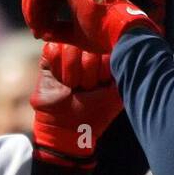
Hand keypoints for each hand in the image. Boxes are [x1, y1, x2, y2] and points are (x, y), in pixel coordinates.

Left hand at [21, 0, 155, 52]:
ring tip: (37, 27)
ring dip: (33, 7)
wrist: (120, 34)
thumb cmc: (104, 37)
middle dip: (34, 10)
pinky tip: (36, 18)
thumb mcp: (76, 33)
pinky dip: (34, 0)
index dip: (40, 12)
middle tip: (36, 31)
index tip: (39, 32)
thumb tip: (41, 32)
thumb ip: (59, 28)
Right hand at [31, 42, 122, 160]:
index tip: (100, 87)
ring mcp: (68, 53)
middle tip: (84, 89)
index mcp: (105, 59)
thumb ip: (123, 69)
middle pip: (88, 47)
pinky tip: (58, 80)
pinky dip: (56, 68)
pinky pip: (52, 50)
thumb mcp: (116, 93)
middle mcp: (88, 52)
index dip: (102, 70)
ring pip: (70, 48)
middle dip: (86, 74)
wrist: (66, 129)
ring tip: (71, 87)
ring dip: (70, 74)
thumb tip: (124, 45)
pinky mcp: (49, 57)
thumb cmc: (94, 114)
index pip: (106, 48)